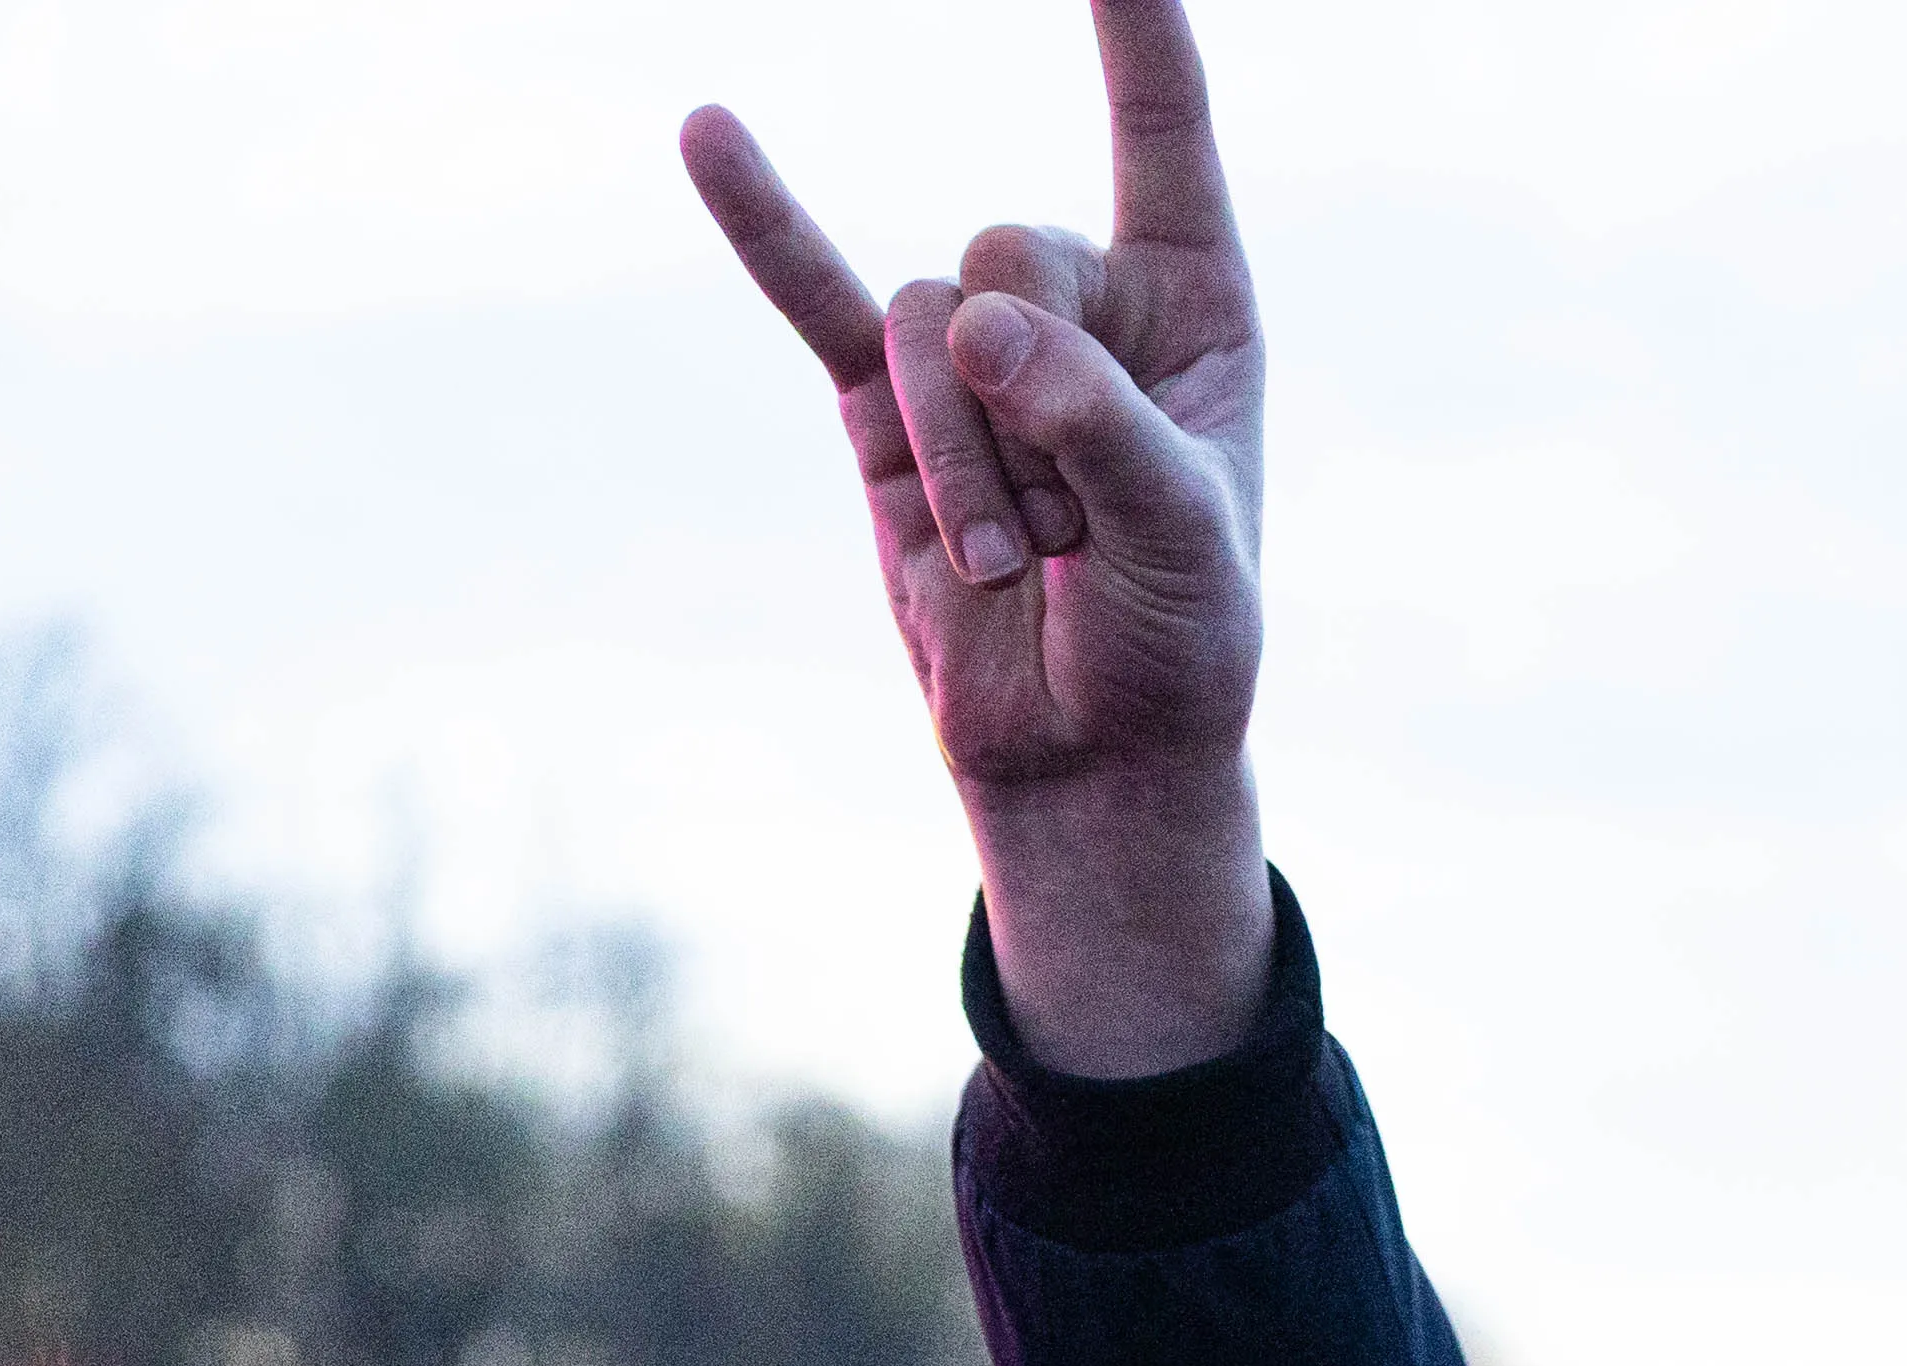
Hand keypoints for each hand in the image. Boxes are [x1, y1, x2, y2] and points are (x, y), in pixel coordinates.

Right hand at [680, 0, 1277, 1071]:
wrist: (1086, 752)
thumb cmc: (1175, 642)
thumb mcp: (1181, 543)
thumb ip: (1097, 424)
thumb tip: (974, 323)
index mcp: (1197, 306)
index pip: (1162, 135)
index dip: (1138, 30)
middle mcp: (1084, 303)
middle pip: (1014, 253)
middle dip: (1035, 411)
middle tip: (1082, 534)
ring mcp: (973, 343)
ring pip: (925, 327)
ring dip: (967, 468)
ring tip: (1024, 560)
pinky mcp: (879, 400)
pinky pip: (811, 295)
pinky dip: (763, 224)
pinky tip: (708, 131)